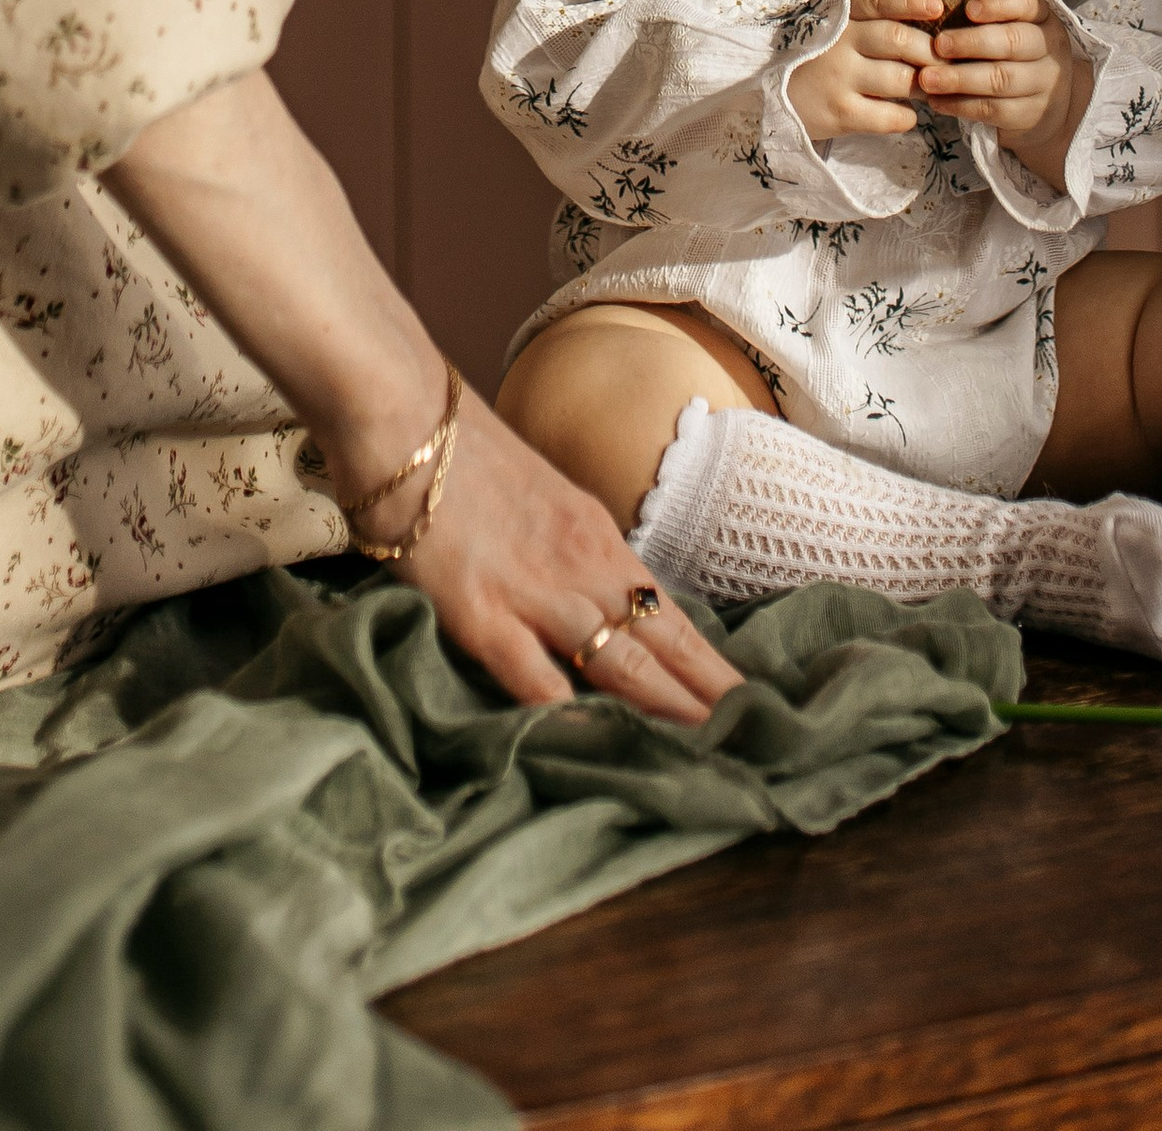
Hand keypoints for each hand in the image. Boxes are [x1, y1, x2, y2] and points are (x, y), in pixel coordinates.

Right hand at [346, 381, 744, 725]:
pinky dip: (570, 719)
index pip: (665, 606)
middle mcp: (581, 563)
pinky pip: (536, 679)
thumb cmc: (454, 447)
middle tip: (760, 733)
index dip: (704, 656)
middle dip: (709, 691)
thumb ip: (558, 541)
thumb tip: (576, 581)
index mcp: (593, 532)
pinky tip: (599, 750)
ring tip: (710, 751)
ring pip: (621, 663)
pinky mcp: (483, 614)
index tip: (740, 695)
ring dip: (667, 710)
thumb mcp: (530, 494)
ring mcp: (536, 591)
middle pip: (662, 638)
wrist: (401, 409)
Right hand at [786, 0, 949, 140]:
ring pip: (901, 79)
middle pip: (899, 40)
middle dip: (932, 52)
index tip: (937, 8)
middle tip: (947, 62)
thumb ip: (876, 17)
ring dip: (924, 85)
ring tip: (926, 88)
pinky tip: (904, 112)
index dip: (910, 2)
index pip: (878, 1)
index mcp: (839, 15)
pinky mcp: (840, 114)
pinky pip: (891, 116)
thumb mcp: (836, 25)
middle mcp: (838, 42)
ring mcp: (839, 79)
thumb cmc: (815, 56)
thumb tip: (934, 11)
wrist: (768, 94)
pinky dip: (908, 116)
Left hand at [916, 0, 1086, 181]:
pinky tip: (937, 101)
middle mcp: (1049, 47)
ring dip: (959, 79)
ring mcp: (1043, 83)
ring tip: (926, 79)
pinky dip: (962, 106)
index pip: (1026, 2)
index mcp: (1041, 16)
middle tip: (938, 45)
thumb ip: (976, 2)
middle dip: (971, 43)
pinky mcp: (1030, 114)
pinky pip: (994, 110)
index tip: (969, 10)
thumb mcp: (1002, 23)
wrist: (1047, 102)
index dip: (998, 4)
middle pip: (1013, 42)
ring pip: (1001, 79)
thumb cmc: (1012, 51)